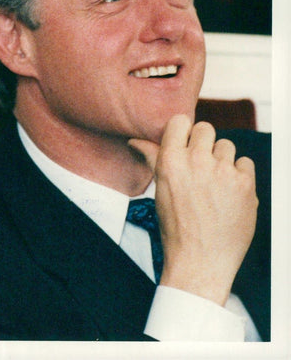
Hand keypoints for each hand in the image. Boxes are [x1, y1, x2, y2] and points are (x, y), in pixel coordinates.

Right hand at [128, 114, 256, 304]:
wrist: (201, 260)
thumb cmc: (175, 226)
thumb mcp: (159, 189)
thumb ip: (152, 159)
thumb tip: (135, 141)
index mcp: (171, 161)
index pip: (181, 121)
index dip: (183, 131)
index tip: (185, 142)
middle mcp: (197, 161)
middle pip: (206, 129)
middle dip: (203, 143)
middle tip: (201, 164)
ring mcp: (223, 172)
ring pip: (226, 145)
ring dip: (222, 159)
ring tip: (215, 181)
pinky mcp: (245, 184)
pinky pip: (245, 163)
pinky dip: (239, 174)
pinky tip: (230, 191)